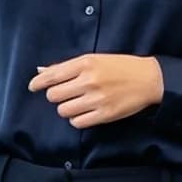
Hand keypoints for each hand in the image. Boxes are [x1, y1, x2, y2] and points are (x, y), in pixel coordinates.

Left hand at [29, 55, 162, 127]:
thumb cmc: (120, 66)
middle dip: (55, 95)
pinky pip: (77, 122)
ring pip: (64, 110)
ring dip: (66, 108)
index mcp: (85, 64)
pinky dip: (77, 118)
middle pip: (54, 95)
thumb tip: (42, 71)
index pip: (52, 75)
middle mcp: (88, 81)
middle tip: (64, 94)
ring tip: (76, 103)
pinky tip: (83, 112)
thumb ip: (68, 67)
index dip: (38, 82)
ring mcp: (96, 99)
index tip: (32, 86)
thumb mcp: (95, 59)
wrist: (148, 79)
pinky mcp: (104, 114)